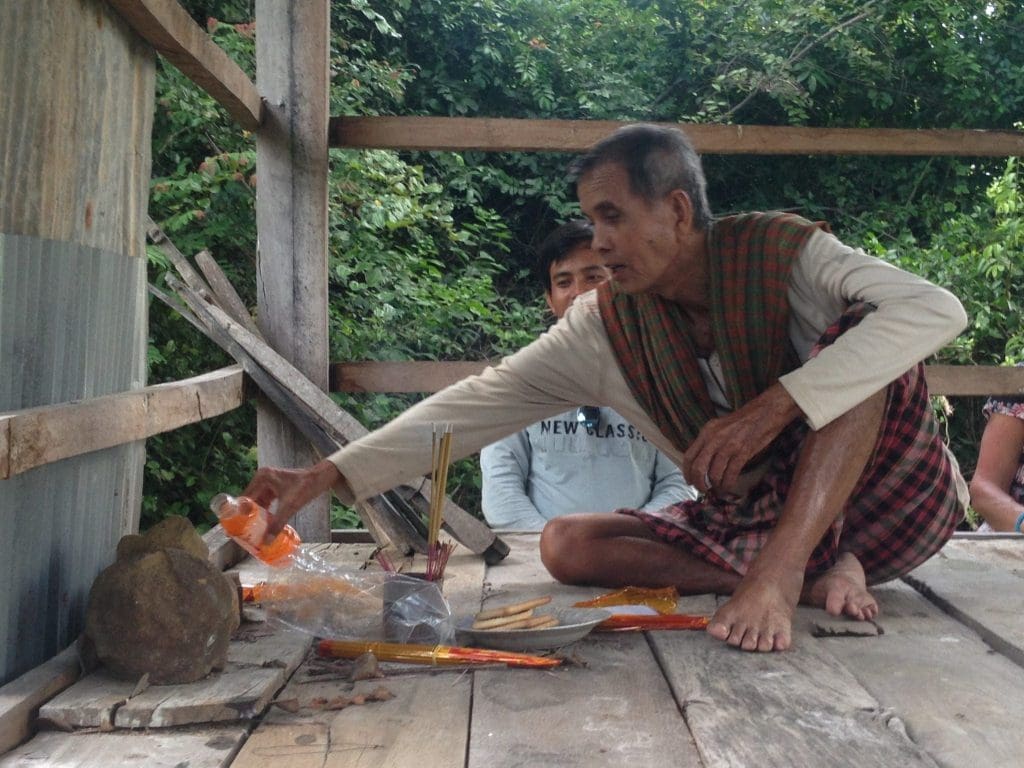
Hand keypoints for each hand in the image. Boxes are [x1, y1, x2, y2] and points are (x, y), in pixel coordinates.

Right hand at [242, 459, 342, 535]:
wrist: (320, 479)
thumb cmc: (305, 487)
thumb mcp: (290, 506)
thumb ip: (277, 524)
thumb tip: (266, 542)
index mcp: (262, 478)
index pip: (245, 498)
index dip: (240, 513)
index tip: (236, 528)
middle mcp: (262, 478)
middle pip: (250, 501)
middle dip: (248, 516)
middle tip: (244, 533)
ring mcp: (268, 483)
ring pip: (258, 503)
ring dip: (256, 516)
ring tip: (252, 532)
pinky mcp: (274, 488)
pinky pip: (266, 502)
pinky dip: (265, 513)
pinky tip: (264, 525)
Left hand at [683, 383, 800, 494]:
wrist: (766, 411)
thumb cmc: (743, 421)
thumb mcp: (720, 427)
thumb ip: (709, 442)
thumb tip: (701, 463)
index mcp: (706, 432)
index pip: (689, 456)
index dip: (687, 472)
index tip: (690, 481)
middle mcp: (714, 438)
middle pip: (698, 467)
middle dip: (699, 483)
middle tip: (703, 489)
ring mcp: (728, 445)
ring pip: (714, 473)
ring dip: (715, 485)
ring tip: (718, 488)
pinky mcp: (743, 452)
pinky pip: (730, 474)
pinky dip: (728, 484)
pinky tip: (728, 486)